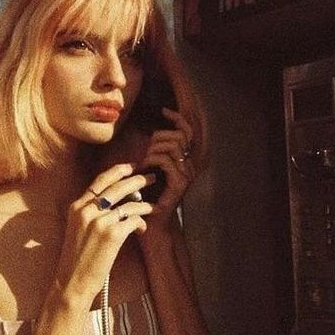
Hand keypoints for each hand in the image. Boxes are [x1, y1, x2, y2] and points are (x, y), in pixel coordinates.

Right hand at [55, 164, 153, 299]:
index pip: (100, 180)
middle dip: (137, 179)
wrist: (72, 283)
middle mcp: (87, 210)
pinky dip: (141, 223)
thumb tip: (117, 199)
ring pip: (129, 204)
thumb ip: (91, 211)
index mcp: (77, 207)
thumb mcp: (77, 228)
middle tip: (151, 178)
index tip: (132, 166)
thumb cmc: (77, 258)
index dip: (118, 170)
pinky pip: (133, 220)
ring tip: (152, 207)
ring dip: (144, 205)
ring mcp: (100, 222)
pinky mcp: (112, 235)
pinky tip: (142, 228)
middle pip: (117, 186)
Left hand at [141, 107, 195, 225]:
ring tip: (144, 162)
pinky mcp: (180, 182)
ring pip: (172, 146)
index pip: (187, 131)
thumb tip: (152, 135)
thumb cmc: (148, 197)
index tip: (164, 110)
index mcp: (186, 160)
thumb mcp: (152, 168)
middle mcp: (190, 165)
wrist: (152, 224)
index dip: (177, 118)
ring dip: (153, 150)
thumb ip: (156, 152)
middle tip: (147, 151)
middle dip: (158, 138)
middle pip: (179, 135)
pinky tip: (144, 167)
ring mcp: (187, 174)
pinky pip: (166, 160)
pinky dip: (152, 160)